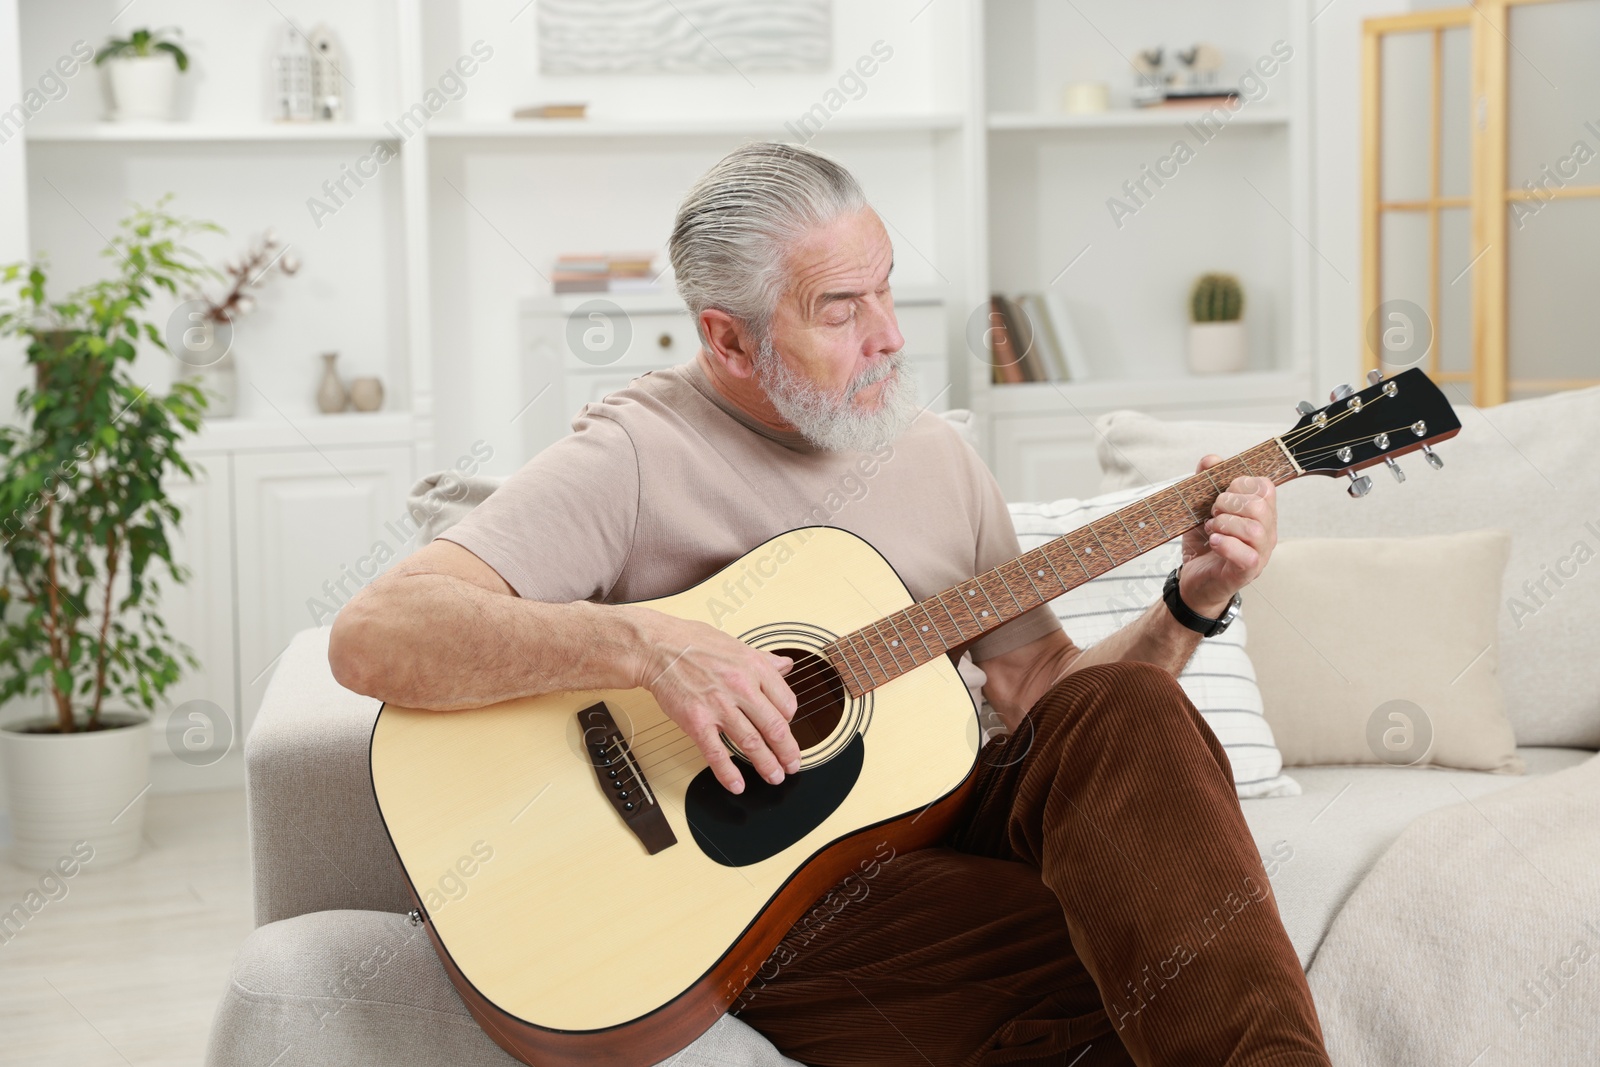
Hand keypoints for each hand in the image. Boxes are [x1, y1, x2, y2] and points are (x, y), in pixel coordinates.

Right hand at [624, 606, 799, 794]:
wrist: (657, 646)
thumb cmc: (693, 643)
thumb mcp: (737, 645)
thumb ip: (764, 659)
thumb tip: (786, 665)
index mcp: (754, 668)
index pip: (786, 702)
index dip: (791, 721)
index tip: (787, 730)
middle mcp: (740, 687)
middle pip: (775, 727)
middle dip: (787, 752)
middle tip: (792, 764)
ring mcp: (719, 706)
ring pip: (751, 743)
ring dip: (766, 765)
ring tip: (774, 777)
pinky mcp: (696, 721)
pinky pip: (716, 753)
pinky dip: (728, 773)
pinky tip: (737, 784)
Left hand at [1178, 455, 1277, 616]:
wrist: (1193, 580)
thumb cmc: (1203, 544)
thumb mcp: (1200, 508)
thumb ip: (1206, 481)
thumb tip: (1212, 459)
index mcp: (1260, 513)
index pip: (1265, 486)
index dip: (1239, 484)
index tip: (1220, 495)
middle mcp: (1266, 532)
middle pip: (1260, 505)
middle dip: (1228, 503)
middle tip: (1212, 514)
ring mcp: (1260, 553)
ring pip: (1255, 529)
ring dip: (1224, 523)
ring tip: (1212, 529)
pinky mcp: (1248, 571)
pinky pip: (1247, 554)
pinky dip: (1225, 543)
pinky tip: (1213, 542)